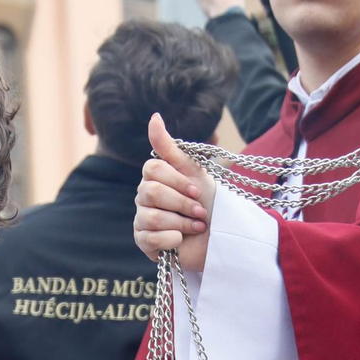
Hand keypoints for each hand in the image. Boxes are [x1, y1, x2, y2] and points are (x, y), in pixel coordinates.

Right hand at [135, 113, 215, 270]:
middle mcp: (143, 197)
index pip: (152, 169)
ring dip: (182, 222)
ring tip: (197, 226)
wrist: (217, 236)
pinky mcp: (144, 243)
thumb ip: (169, 147)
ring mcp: (142, 220)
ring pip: (153, 217)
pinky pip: (151, 239)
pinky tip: (182, 240)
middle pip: (150, 192)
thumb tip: (154, 116)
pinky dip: (173, 239)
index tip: (197, 190)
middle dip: (182, 203)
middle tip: (200, 211)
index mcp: (154, 178)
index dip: (177, 180)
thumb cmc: (206, 202)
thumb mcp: (193, 171)